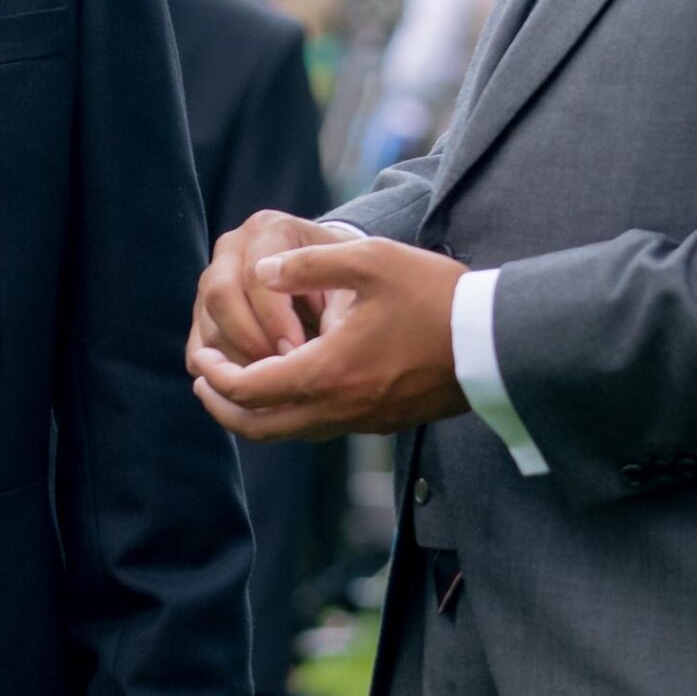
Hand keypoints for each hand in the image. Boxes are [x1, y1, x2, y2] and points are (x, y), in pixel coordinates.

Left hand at [189, 235, 469, 441]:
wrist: (495, 341)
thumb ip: (309, 264)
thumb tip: (262, 270)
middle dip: (222, 407)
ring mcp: (360, 421)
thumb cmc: (434, 296)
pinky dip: (288, 413)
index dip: (215, 374)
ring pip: (289, 434)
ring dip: (255, 413)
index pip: (249, 390)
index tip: (201, 354)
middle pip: (259, 427)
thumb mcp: (370, 261)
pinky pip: (317, 428)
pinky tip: (289, 380)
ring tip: (237, 381)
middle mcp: (339, 408)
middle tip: (204, 378)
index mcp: (328, 372)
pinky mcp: (379, 421)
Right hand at [191, 211, 358, 371]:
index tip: (298, 350)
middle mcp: (230, 249)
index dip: (274, 318)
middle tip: (280, 370)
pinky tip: (253, 386)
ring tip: (271, 383)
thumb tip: (303, 347)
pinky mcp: (202, 314)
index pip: (255, 274)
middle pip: (219, 295)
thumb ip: (332, 302)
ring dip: (236, 361)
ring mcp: (210, 280)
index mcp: (268, 230)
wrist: (331, 279)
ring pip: (206, 325)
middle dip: (249, 340)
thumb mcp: (352, 279)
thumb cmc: (345, 279)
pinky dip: (221, 374)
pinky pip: (196, 350)